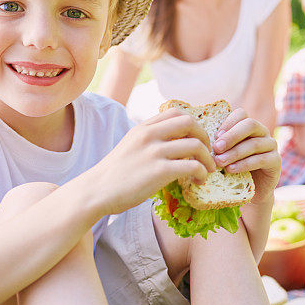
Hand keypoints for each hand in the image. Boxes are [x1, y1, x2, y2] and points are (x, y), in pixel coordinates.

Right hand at [92, 108, 215, 214]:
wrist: (96, 191)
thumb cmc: (114, 174)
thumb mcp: (130, 145)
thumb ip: (149, 139)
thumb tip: (173, 142)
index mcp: (143, 127)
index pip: (176, 112)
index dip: (192, 124)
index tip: (196, 139)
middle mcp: (150, 135)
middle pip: (190, 122)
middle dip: (204, 136)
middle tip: (207, 152)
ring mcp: (154, 152)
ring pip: (195, 145)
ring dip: (207, 158)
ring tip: (208, 170)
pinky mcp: (159, 171)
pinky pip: (192, 166)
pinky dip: (202, 172)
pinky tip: (199, 180)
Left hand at [211, 108, 280, 204]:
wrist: (248, 190)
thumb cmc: (230, 168)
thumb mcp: (222, 153)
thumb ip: (214, 143)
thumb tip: (194, 134)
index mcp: (248, 126)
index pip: (241, 114)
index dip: (227, 123)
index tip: (214, 137)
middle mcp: (262, 132)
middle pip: (250, 124)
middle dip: (231, 136)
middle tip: (215, 148)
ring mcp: (271, 145)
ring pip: (254, 143)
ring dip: (235, 153)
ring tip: (220, 162)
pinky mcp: (276, 161)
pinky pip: (261, 159)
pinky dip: (244, 164)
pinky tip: (231, 170)